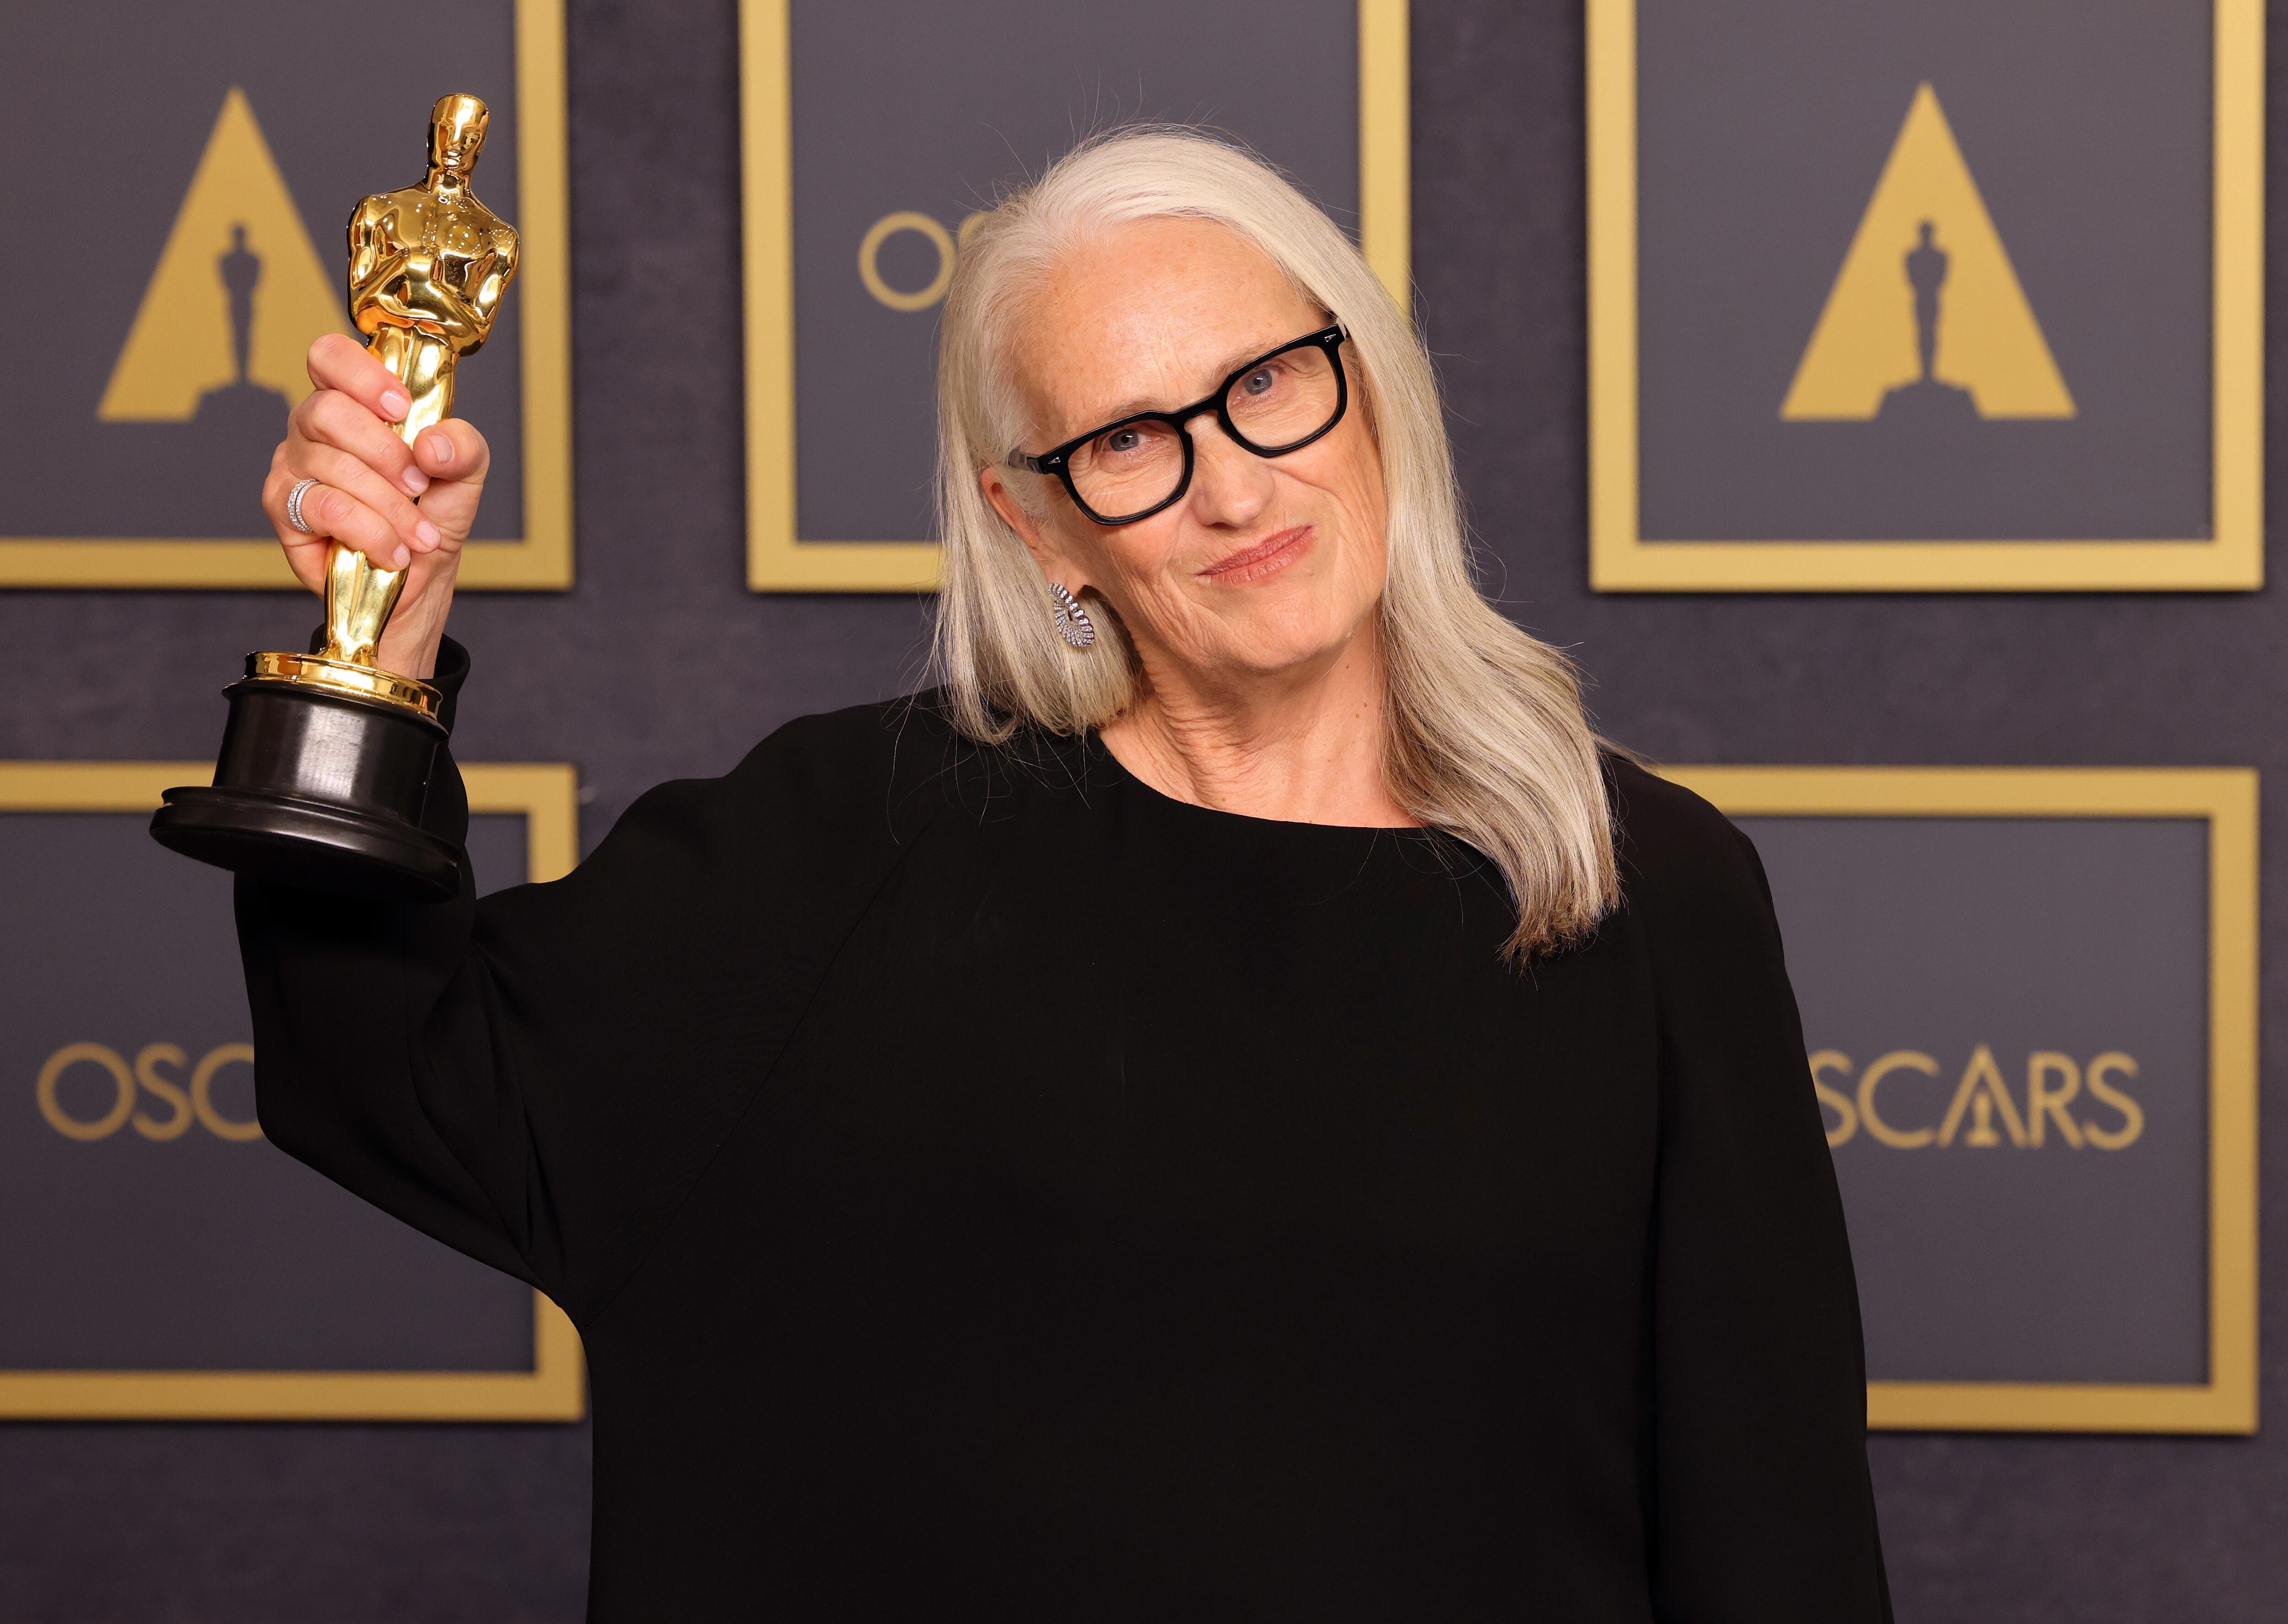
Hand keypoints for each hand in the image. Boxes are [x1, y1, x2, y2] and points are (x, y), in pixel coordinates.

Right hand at [262, 333, 490, 679]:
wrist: (419, 576)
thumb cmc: (431, 513)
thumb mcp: (464, 474)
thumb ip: (462, 447)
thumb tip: (432, 444)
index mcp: (351, 401)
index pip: (329, 356)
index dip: (361, 374)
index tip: (401, 407)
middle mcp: (312, 425)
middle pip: (330, 410)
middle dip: (387, 452)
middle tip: (420, 484)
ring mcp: (293, 464)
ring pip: (335, 465)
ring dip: (390, 505)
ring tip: (420, 535)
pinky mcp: (283, 507)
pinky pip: (326, 507)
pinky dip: (371, 532)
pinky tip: (394, 551)